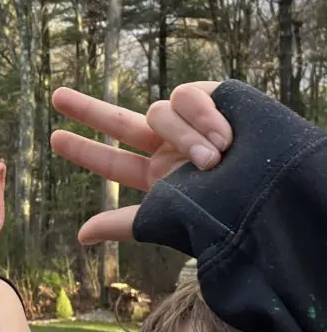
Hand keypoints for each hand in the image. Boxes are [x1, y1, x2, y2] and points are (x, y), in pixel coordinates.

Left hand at [51, 83, 232, 243]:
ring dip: (184, 136)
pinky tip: (226, 134)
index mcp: (160, 179)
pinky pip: (186, 94)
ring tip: (214, 158)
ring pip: (158, 112)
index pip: (114, 162)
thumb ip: (122, 223)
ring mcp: (192, 124)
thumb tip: (79, 236)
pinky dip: (201, 115)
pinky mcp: (216, 98)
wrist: (276, 193)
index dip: (86, 150)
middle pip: (120, 123)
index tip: (55, 139)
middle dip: (89, 110)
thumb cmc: (226, 213)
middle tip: (56, 96)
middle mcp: (172, 150)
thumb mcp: (166, 218)